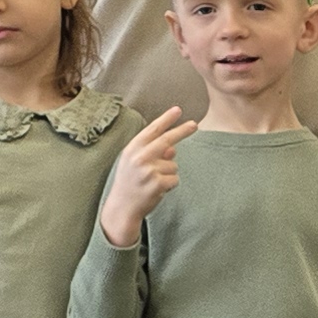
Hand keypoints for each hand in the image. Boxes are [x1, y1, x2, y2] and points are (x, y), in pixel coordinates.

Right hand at [98, 107, 193, 244]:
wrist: (122, 208)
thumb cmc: (129, 183)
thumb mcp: (134, 164)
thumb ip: (151, 153)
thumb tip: (173, 148)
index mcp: (132, 149)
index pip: (152, 130)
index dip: (166, 119)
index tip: (177, 110)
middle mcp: (140, 157)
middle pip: (167, 140)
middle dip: (182, 131)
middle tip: (195, 124)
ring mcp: (149, 170)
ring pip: (173, 165)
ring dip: (168, 173)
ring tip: (152, 182)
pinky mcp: (158, 184)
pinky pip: (175, 179)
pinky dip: (170, 185)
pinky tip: (157, 190)